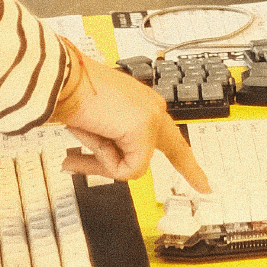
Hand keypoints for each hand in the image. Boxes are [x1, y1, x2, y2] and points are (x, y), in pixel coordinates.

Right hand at [51, 55, 209, 191]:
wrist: (62, 80)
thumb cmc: (70, 95)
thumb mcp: (96, 127)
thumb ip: (110, 146)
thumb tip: (107, 167)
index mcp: (142, 105)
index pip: (171, 137)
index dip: (188, 163)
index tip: (204, 182)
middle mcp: (152, 107)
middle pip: (173, 151)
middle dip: (178, 167)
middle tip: (204, 186)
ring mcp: (151, 117)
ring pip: (134, 165)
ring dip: (104, 160)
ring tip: (90, 133)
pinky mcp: (143, 128)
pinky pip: (126, 169)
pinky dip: (103, 161)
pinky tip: (96, 137)